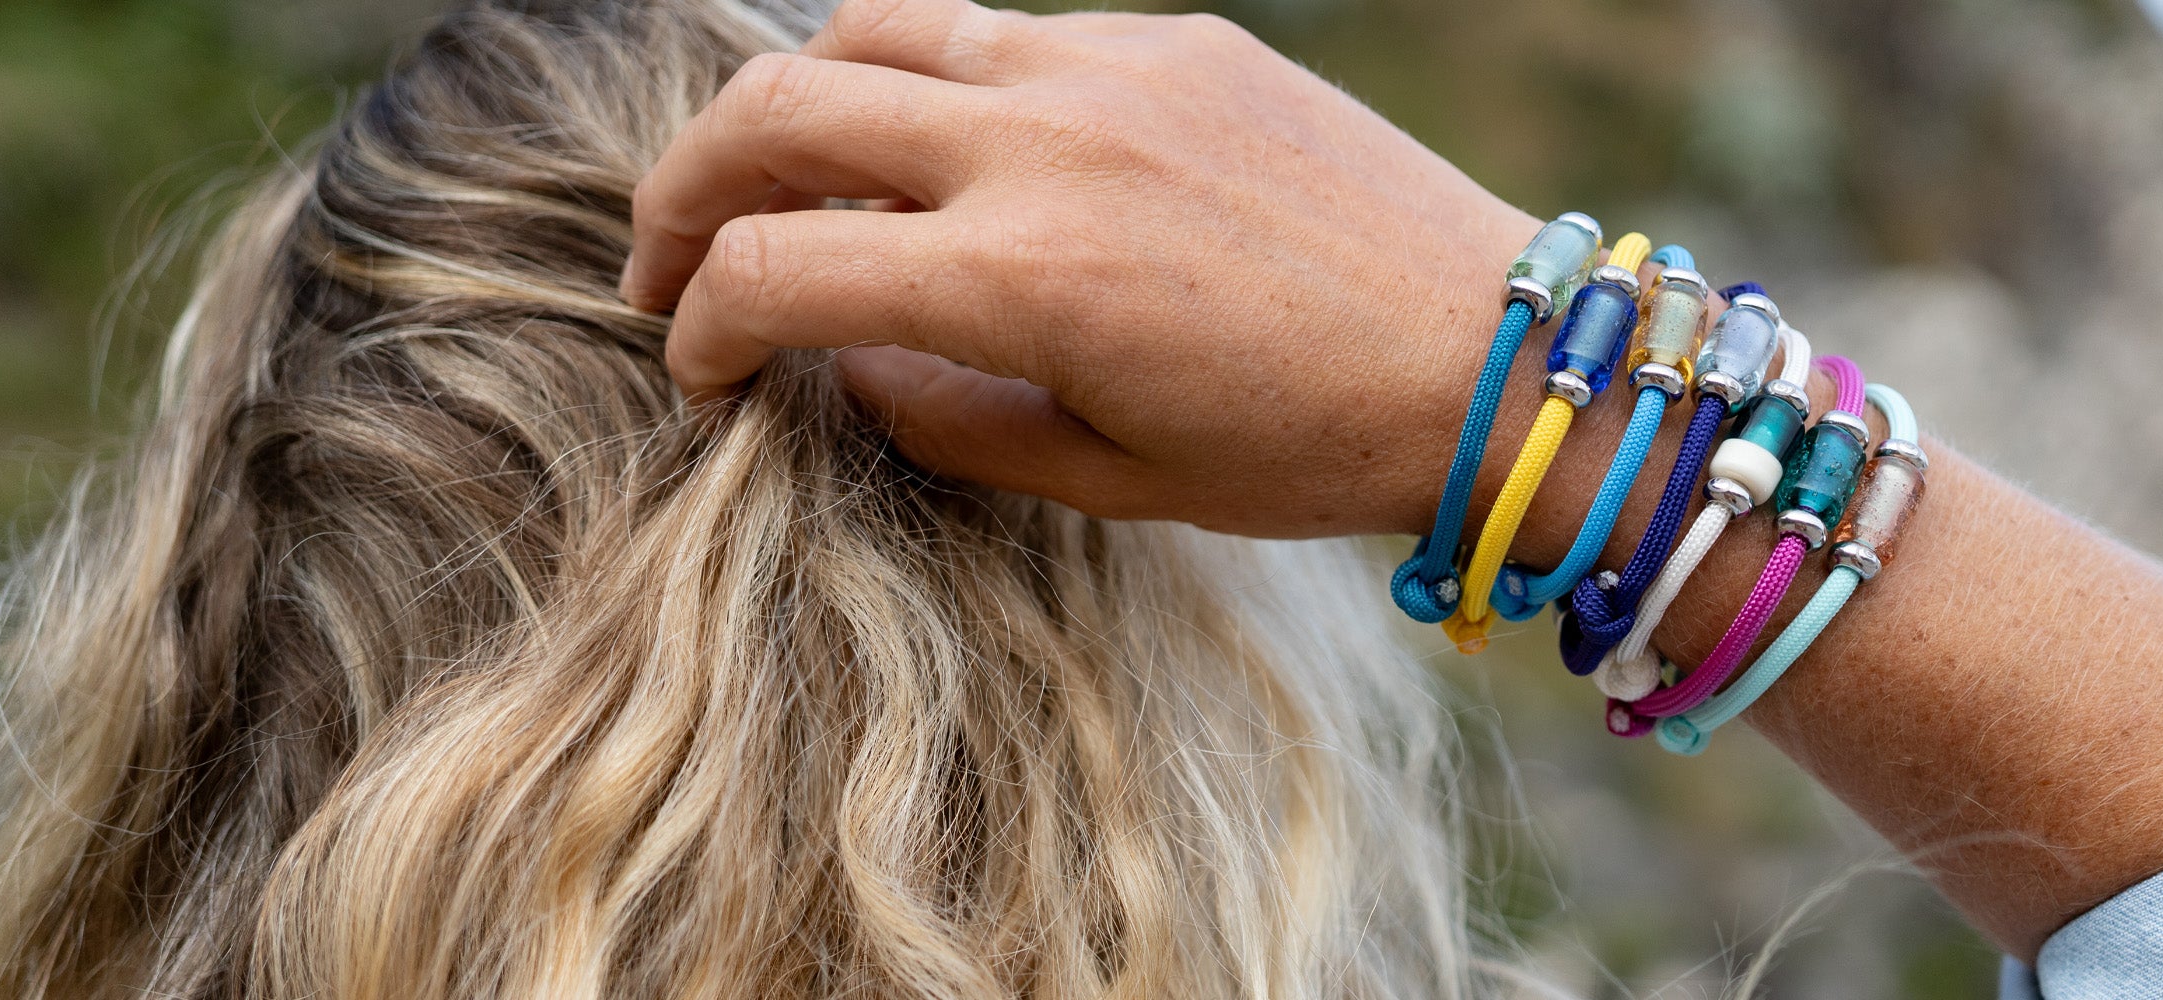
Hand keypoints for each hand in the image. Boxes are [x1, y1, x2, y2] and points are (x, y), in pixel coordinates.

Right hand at [622, 0, 1540, 536]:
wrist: (1496, 358)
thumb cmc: (1310, 447)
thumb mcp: (1108, 477)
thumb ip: (942, 415)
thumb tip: (838, 361)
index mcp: (1022, 279)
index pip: (770, 270)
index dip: (696, 325)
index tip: (698, 368)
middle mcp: (1047, 143)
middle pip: (775, 111)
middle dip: (681, 189)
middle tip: (667, 256)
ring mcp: (1113, 68)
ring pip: (875, 28)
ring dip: (796, 103)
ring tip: (785, 177)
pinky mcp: (1180, 38)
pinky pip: (1007, 29)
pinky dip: (940, 82)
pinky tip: (959, 155)